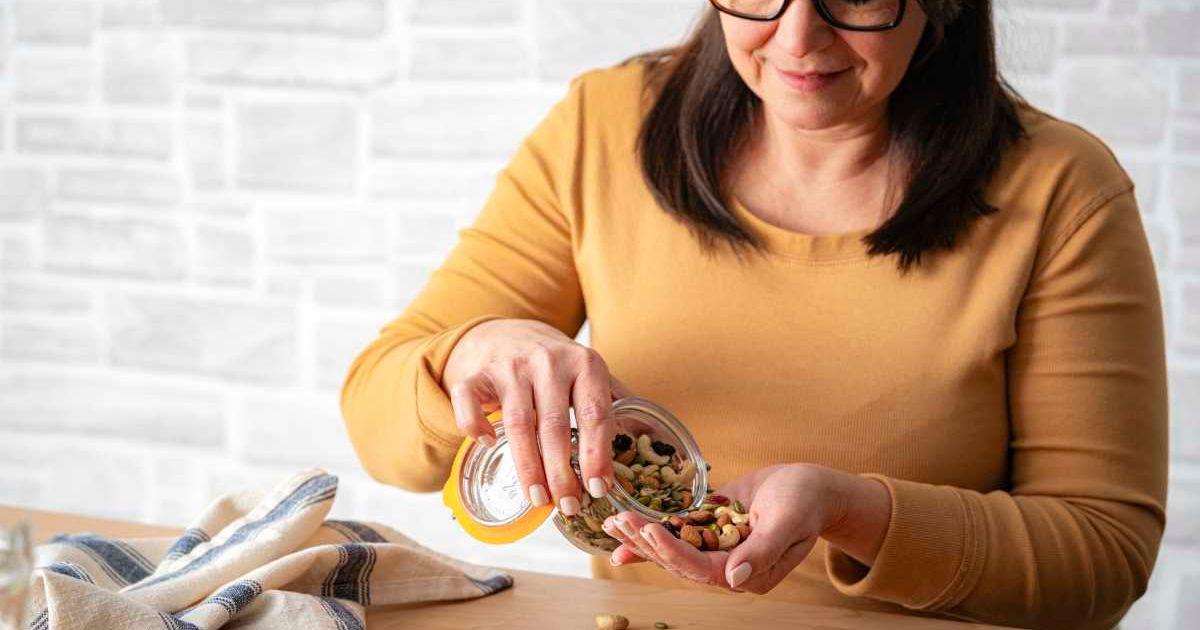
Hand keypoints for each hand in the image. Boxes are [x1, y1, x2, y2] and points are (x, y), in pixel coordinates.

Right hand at [443, 318, 631, 516]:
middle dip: (561, 472)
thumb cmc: (558, 366)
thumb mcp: (591, 374)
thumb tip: (657, 442)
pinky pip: (470, 402)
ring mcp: (511, 366)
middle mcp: (548, 361)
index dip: (596, 454)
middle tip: (568, 505)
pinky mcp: (478, 373)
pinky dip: (476, 426)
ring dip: (528, 466)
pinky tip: (489, 446)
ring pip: (518, 423)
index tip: (597, 488)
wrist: (510, 333)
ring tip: (538, 499)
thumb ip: (618, 402)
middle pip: (555, 425)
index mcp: (585, 364)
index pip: (594, 414)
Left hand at [603, 464, 890, 593]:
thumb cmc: (806, 500)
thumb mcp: (789, 521)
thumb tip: (733, 578)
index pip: (702, 568)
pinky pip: (678, 535)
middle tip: (618, 522)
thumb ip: (763, 551)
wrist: (813, 486)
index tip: (648, 531)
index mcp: (748, 572)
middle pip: (679, 562)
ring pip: (673, 550)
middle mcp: (729, 567)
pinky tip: (627, 533)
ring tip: (612, 525)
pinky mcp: (710, 531)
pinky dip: (652, 533)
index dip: (672, 552)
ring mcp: (718, 550)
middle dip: (646, 544)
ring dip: (642, 539)